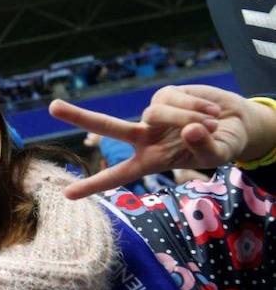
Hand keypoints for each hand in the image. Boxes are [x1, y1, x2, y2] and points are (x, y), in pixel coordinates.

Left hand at [49, 85, 272, 198]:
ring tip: (211, 125)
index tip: (67, 194)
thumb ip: (205, 148)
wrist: (237, 122)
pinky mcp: (165, 94)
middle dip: (80, 116)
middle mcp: (144, 137)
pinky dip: (196, 106)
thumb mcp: (218, 157)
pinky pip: (175, 98)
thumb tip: (191, 129)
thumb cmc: (223, 145)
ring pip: (160, 113)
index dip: (94, 185)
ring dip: (188, 118)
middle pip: (109, 127)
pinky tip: (210, 111)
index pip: (118, 176)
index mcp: (150, 161)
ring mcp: (152, 115)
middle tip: (52, 107)